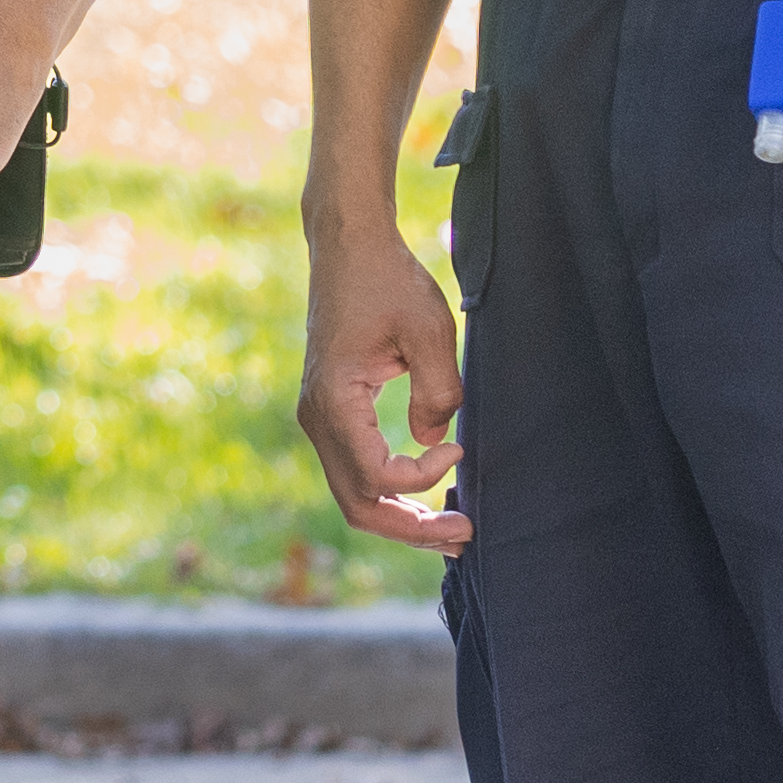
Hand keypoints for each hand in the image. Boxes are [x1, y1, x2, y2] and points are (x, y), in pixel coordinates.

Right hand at [295, 197, 469, 550]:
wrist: (349, 246)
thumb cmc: (388, 280)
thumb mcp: (430, 330)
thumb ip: (439, 391)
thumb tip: (435, 441)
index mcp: (334, 401)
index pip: (376, 475)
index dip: (422, 478)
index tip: (459, 451)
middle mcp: (316, 418)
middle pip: (358, 503)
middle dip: (412, 529)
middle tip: (466, 536)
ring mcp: (318, 418)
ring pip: (354, 494)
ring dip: (402, 517)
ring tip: (451, 528)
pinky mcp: (330, 412)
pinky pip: (355, 470)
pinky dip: (390, 491)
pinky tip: (426, 494)